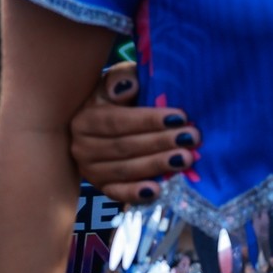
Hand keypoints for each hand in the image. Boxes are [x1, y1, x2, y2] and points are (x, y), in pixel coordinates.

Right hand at [69, 63, 200, 203]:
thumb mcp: (119, 80)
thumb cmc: (121, 97)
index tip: (179, 116)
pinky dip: (135, 193)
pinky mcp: (101, 187)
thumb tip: (128, 86)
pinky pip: (117, 193)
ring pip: (124, 170)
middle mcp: (81, 147)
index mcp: (84, 119)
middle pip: (124, 146)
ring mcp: (90, 170)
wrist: (108, 120)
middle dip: (160, 142)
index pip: (117, 121)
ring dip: (156, 165)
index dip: (148, 120)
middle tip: (191, 138)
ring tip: (185, 159)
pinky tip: (156, 190)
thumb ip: (121, 79)